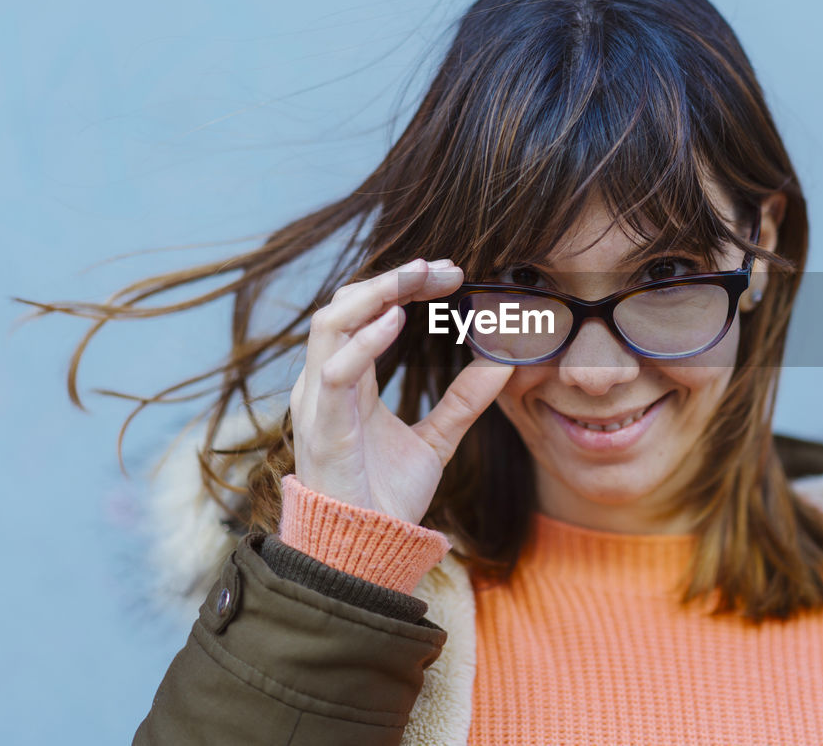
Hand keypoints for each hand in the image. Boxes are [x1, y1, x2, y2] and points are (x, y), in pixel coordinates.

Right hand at [288, 258, 513, 524]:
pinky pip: (335, 371)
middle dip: (395, 279)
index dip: (405, 286)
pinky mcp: (324, 428)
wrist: (366, 552)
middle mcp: (325, 382)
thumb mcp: (435, 441)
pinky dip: (365, 341)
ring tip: (419, 277)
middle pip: (347, 305)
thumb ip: (463, 403)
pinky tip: (397, 320)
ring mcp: (319, 402)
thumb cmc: (386, 499)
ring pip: (332, 323)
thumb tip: (502, 367)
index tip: (453, 275)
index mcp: (345, 380)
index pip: (366, 312)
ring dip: (376, 292)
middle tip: (444, 269)